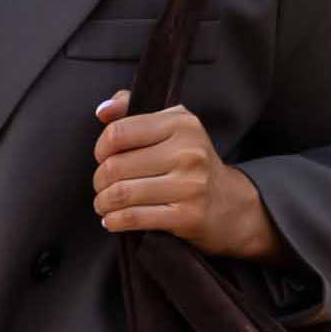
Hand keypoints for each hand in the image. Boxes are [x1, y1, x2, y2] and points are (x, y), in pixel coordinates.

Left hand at [92, 92, 277, 259]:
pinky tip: (112, 220)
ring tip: (103, 204)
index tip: (102, 158)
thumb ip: (132, 112)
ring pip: (122, 193)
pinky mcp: (188, 216)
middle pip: (116, 166)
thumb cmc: (191, 162)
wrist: (230, 204)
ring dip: (103, 202)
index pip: (119, 133)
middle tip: (101, 186)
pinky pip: (134, 218)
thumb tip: (103, 111)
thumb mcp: (171, 127)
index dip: (101, 148)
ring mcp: (190, 185)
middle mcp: (188, 152)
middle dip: (100, 180)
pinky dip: (114, 221)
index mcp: (182, 124)